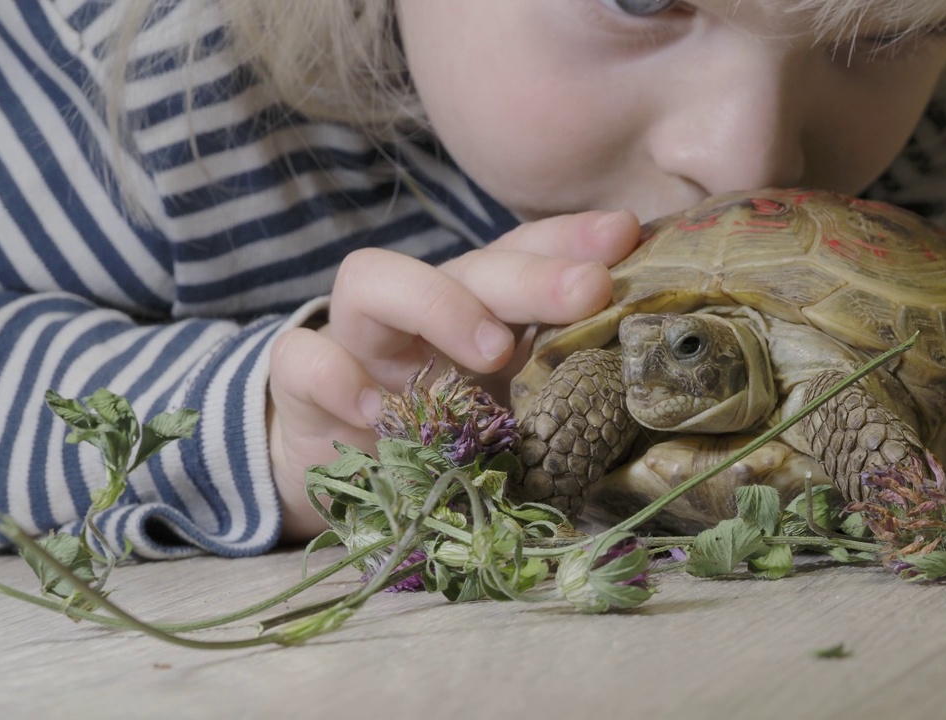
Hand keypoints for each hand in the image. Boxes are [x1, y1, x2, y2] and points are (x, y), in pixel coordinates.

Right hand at [267, 211, 641, 539]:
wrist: (343, 481)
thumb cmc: (442, 443)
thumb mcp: (510, 418)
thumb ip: (560, 390)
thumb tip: (643, 381)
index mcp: (481, 311)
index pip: (524, 253)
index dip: (570, 237)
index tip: (625, 234)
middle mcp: (421, 311)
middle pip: (469, 264)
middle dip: (531, 273)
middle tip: (588, 289)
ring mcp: (356, 341)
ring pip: (372, 278)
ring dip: (438, 304)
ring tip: (491, 352)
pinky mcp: (301, 385)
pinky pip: (304, 360)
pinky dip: (339, 379)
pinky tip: (379, 413)